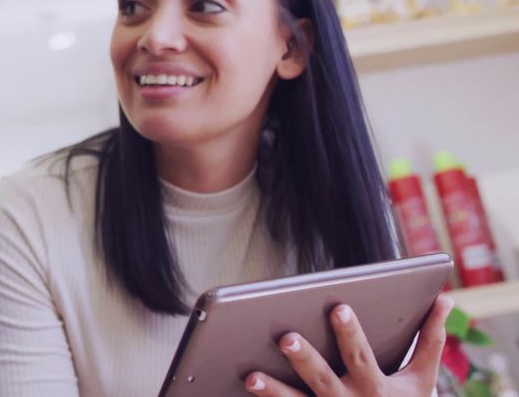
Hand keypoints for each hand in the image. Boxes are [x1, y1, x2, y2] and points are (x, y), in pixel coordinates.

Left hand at [244, 295, 453, 396]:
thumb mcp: (421, 380)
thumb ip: (430, 340)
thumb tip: (445, 299)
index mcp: (376, 388)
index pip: (361, 356)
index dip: (351, 333)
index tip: (338, 307)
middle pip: (323, 380)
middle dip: (305, 360)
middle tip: (285, 338)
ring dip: (273, 391)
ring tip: (251, 376)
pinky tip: (241, 391)